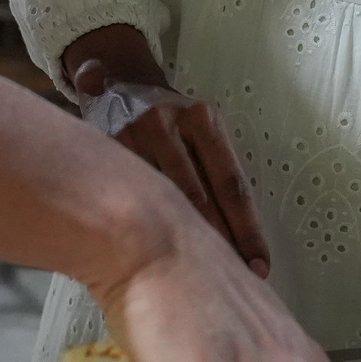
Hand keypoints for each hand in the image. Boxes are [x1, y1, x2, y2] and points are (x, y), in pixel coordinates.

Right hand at [65, 26, 271, 276]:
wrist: (117, 81)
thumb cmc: (170, 119)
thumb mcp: (199, 126)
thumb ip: (216, 167)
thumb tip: (241, 228)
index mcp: (203, 119)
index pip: (231, 183)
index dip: (247, 229)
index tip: (259, 263)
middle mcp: (167, 124)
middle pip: (200, 199)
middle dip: (219, 244)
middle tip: (234, 281)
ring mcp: (130, 138)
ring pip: (162, 203)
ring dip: (183, 245)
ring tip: (199, 280)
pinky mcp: (102, 153)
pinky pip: (128, 198)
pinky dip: (144, 230)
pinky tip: (153, 257)